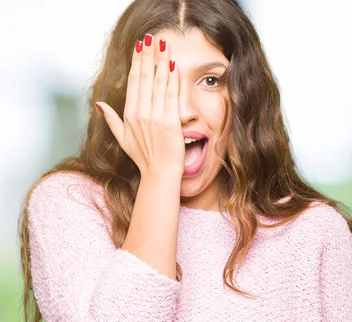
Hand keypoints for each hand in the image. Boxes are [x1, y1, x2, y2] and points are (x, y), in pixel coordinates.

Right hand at [96, 34, 183, 177]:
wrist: (159, 173)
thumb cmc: (143, 157)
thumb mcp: (122, 138)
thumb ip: (111, 119)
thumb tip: (99, 104)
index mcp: (129, 114)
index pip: (133, 82)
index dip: (137, 63)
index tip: (140, 48)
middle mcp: (140, 113)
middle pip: (144, 78)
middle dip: (148, 56)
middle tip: (151, 39)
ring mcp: (155, 117)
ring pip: (158, 83)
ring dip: (161, 62)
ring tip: (163, 46)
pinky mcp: (170, 122)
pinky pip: (171, 96)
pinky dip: (173, 80)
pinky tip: (173, 66)